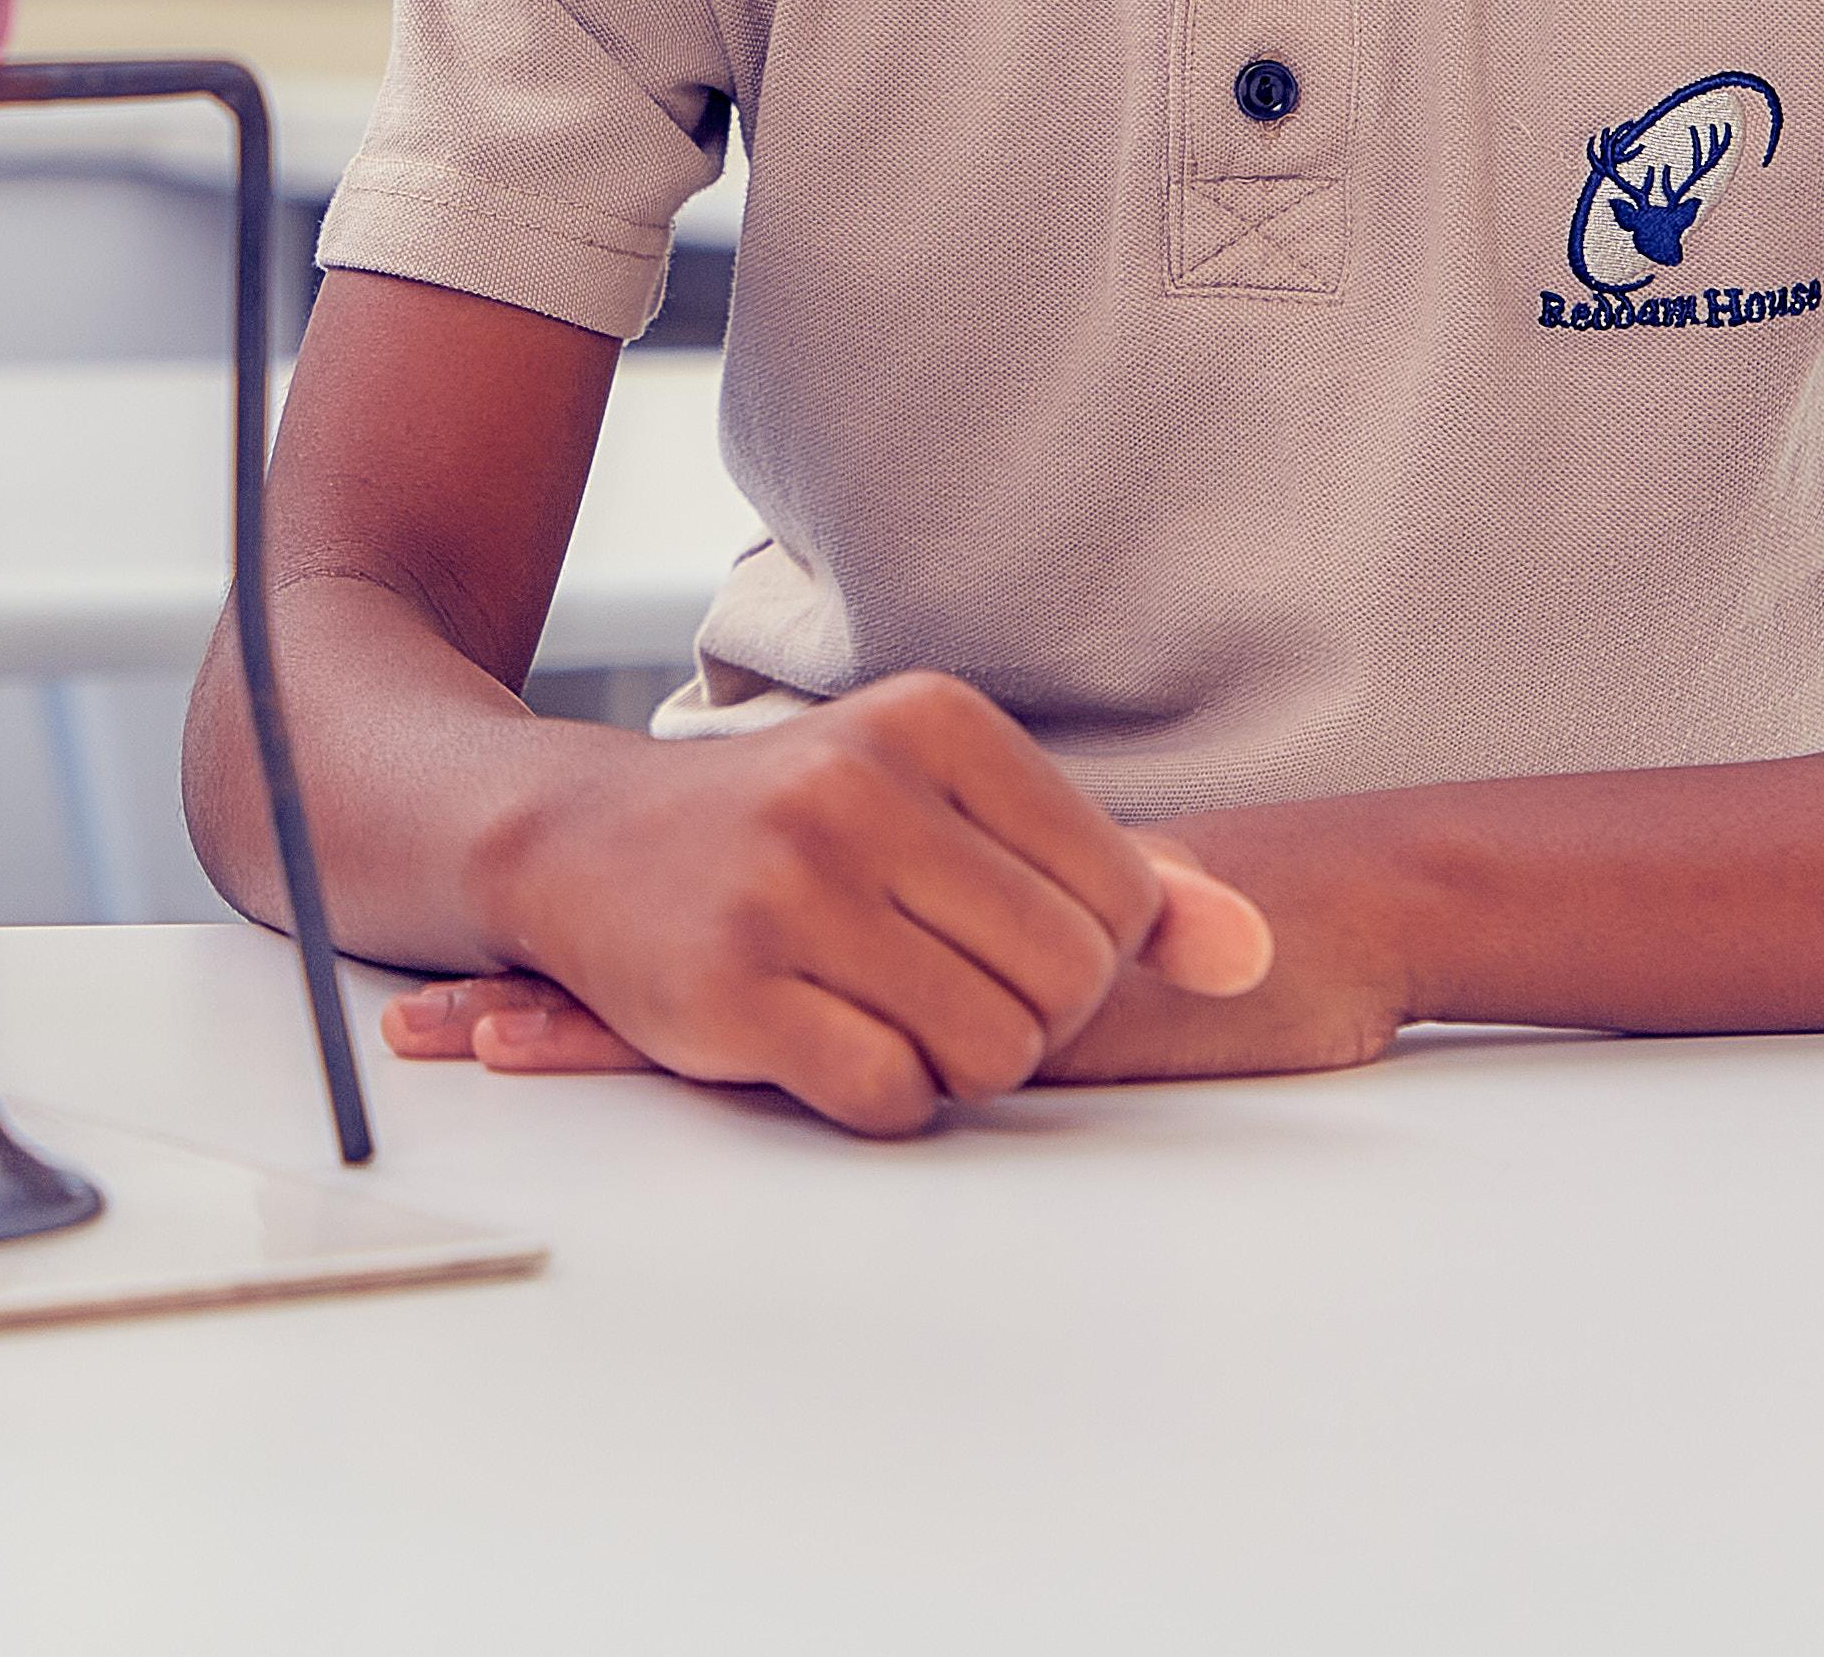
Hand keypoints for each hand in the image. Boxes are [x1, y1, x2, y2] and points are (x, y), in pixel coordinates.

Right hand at [402, 802, 1409, 1098]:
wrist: (575, 841)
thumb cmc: (791, 830)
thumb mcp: (947, 808)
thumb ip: (1110, 873)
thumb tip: (1248, 951)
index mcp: (929, 722)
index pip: (1119, 894)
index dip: (1085, 952)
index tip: (995, 934)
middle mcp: (858, 788)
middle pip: (1064, 981)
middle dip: (1025, 1018)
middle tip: (939, 989)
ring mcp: (787, 889)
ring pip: (990, 1051)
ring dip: (954, 1066)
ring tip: (883, 1012)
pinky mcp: (730, 990)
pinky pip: (891, 1100)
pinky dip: (881, 1099)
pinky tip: (828, 1044)